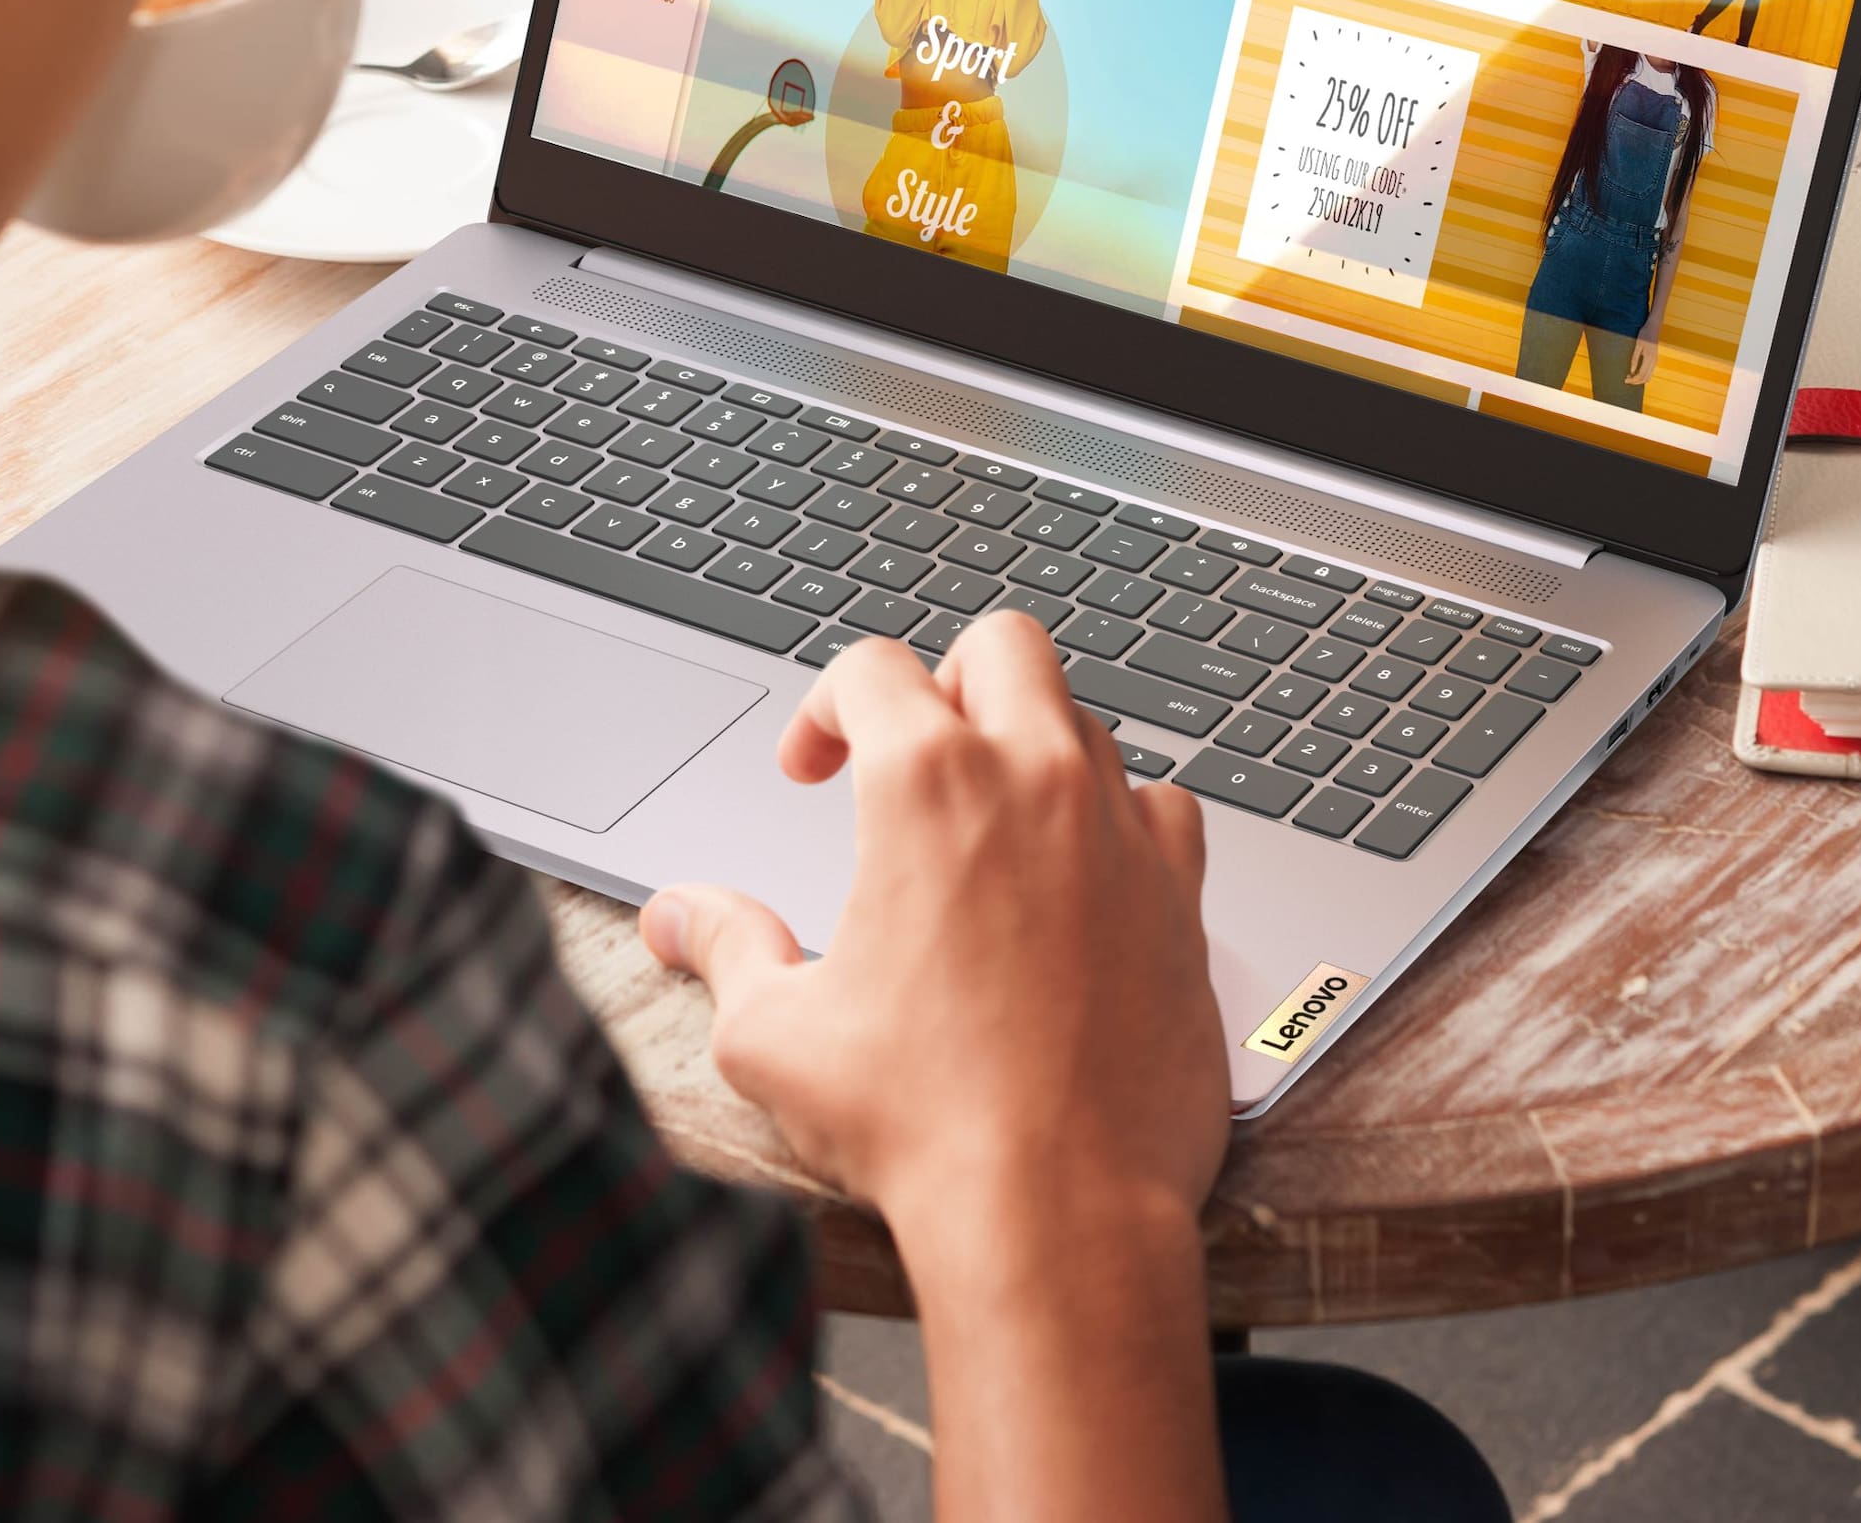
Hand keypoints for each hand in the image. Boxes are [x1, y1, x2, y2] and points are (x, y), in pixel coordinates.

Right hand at [649, 615, 1230, 1522]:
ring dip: (1032, 749)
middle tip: (914, 749)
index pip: (873, 666)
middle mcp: (1036, 783)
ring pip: (1085, 724)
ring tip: (989, 823)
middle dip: (947, 680)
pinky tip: (1084, 873)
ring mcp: (1121, 834)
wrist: (1056, 1212)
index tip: (811, 766)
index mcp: (926, 787)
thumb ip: (726, 948)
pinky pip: (1163, 807)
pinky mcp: (1183, 899)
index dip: (823, 706)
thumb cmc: (918, 1126)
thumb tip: (676, 916)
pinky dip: (1120, 819)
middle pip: (1002, 648)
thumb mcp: (774, 1035)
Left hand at [1626, 334, 1657, 386]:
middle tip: (1626, 380)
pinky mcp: (1655, 359)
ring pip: (1648, 376)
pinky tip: (1635, 372)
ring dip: (1639, 379)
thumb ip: (1635, 359)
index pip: (1641, 375)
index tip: (1625, 380)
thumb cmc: (1644, 335)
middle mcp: (1654, 361)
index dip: (1633, 380)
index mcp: (1649, 358)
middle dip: (1636, 381)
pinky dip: (1643, 375)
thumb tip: (1631, 371)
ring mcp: (1655, 361)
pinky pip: (1650, 372)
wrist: (1653, 327)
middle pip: (1645, 378)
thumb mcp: (1638, 346)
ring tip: (1630, 377)